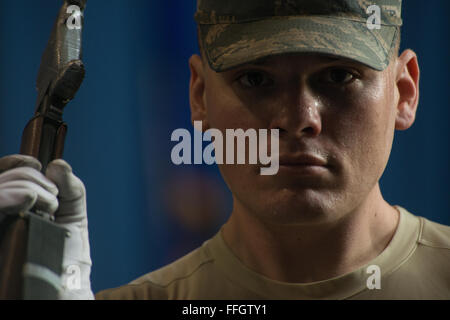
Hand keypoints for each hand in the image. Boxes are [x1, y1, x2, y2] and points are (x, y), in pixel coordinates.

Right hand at [0, 154, 93, 299]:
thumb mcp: (74, 217)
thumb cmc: (69, 257)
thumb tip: (57, 164)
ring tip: (48, 206)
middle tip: (53, 200)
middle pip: (2, 180)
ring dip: (25, 187)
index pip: (3, 175)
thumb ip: (70, 190)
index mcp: (14, 209)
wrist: (68, 289)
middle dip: (30, 178)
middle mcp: (3, 217)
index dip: (13, 163)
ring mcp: (0, 231)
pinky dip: (8, 198)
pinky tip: (27, 199)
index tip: (34, 162)